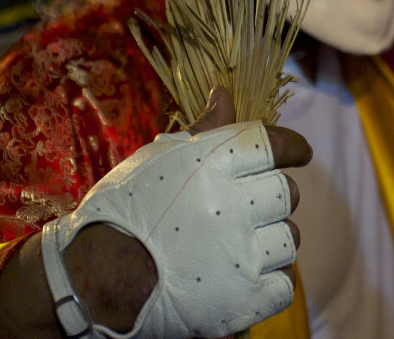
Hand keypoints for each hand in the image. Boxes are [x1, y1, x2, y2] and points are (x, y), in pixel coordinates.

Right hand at [51, 87, 311, 337]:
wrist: (94, 278)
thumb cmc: (123, 210)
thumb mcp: (158, 159)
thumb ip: (203, 129)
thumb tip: (224, 94)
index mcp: (216, 163)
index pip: (277, 144)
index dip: (293, 147)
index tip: (299, 153)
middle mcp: (236, 204)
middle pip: (287, 193)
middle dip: (272, 198)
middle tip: (248, 209)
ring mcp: (243, 254)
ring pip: (289, 239)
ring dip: (271, 240)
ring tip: (238, 246)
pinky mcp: (245, 298)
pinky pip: (283, 282)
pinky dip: (268, 280)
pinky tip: (242, 276)